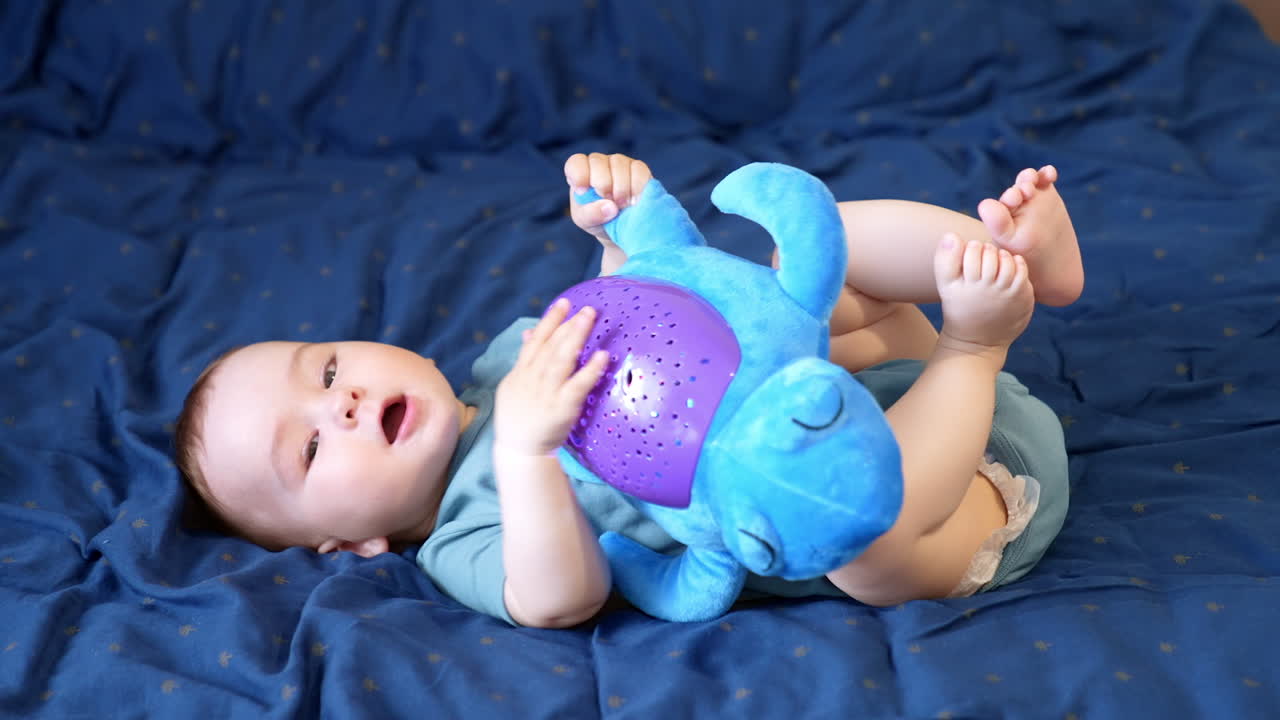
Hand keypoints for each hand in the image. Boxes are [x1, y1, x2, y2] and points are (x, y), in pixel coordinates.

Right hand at [494, 298, 610, 456]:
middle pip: (550, 347)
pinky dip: (590, 370)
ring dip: (576, 338)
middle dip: (568, 325)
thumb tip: (529, 333)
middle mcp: (532, 380)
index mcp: (521, 373)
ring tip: (590, 320)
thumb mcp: (515, 386)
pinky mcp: (561, 409)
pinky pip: (577, 386)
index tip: (564, 303)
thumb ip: (525, 361)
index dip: (550, 321)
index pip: (536, 341)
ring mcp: (546, 394)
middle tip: (586, 309)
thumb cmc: (521, 418)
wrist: (519, 451)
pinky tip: (602, 356)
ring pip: (561, 360)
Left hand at [564, 152, 651, 240]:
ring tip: (623, 205)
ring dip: (621, 187)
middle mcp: (598, 163)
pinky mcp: (638, 168)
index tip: (583, 192)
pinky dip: (637, 186)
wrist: (621, 226)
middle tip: (609, 201)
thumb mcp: (586, 221)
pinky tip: (635, 200)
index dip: (579, 174)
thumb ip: (591, 214)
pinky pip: (638, 170)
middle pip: (597, 162)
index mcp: (580, 172)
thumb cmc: (597, 218)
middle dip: (603, 184)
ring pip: (619, 164)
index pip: (576, 162)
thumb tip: (610, 207)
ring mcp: (619, 163)